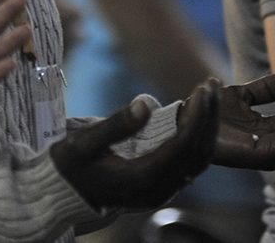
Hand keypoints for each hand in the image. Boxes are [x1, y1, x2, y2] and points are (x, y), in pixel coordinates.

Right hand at [51, 79, 218, 210]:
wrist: (63, 193)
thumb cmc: (70, 166)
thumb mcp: (83, 142)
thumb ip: (116, 124)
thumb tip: (146, 103)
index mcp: (142, 180)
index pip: (183, 146)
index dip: (197, 116)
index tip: (202, 88)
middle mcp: (159, 189)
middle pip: (198, 152)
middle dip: (209, 115)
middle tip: (212, 82)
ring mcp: (162, 189)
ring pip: (199, 157)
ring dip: (207, 124)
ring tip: (209, 92)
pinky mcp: (161, 183)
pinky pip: (190, 159)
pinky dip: (198, 133)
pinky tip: (196, 110)